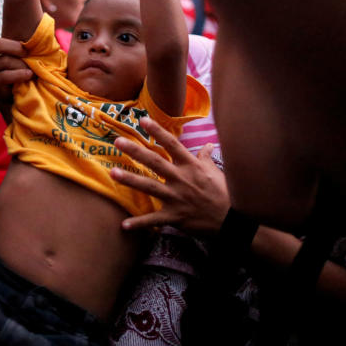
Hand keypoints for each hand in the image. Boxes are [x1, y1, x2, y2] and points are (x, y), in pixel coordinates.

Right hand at [0, 14, 30, 104]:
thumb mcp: (9, 48)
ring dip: (21, 64)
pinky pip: (5, 76)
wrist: (6, 87)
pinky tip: (28, 74)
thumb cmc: (10, 61)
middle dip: (15, 47)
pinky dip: (19, 75)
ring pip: (4, 61)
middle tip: (27, 52)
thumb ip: (12, 39)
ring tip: (31, 68)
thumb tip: (33, 30)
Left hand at [111, 116, 230, 232]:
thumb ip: (206, 158)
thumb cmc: (225, 193)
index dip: (157, 131)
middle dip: (135, 151)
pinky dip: (139, 223)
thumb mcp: (216, 172)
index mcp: (191, 166)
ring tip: (113, 173)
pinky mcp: (174, 216)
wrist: (232, 220)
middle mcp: (181, 179)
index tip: (142, 120)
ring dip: (130, 180)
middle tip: (117, 142)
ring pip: (149, 186)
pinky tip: (124, 225)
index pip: (172, 144)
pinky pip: (154, 220)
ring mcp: (176, 198)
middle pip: (154, 161)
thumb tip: (207, 145)